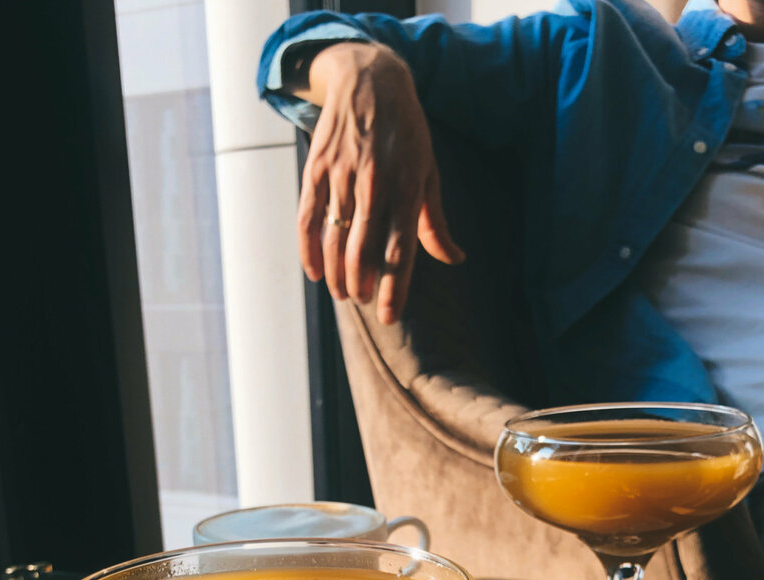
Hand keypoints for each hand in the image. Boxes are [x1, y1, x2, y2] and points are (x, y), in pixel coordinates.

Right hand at [296, 42, 463, 325]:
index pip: (400, 250)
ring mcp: (343, 176)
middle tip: (363, 300)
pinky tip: (315, 272)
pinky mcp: (317, 169)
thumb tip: (455, 259)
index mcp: (408, 187)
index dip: (394, 288)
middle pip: (364, 250)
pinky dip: (309, 250)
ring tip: (343, 293)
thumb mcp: (429, 171)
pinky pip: (308, 218)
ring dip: (337, 273)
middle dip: (362, 284)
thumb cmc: (407, 133)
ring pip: (335, 238)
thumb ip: (436, 222)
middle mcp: (375, 184)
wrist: (370, 80)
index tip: (389, 316)